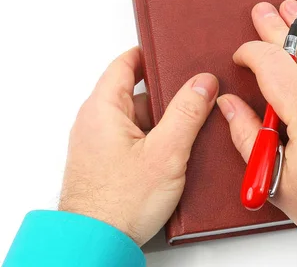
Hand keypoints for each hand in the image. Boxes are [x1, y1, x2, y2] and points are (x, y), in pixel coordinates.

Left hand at [59, 47, 217, 245]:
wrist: (94, 243)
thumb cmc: (118, 203)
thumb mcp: (166, 152)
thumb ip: (186, 112)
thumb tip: (203, 82)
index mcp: (103, 108)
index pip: (124, 63)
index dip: (149, 55)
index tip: (172, 54)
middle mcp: (94, 121)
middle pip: (133, 92)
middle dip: (164, 95)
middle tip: (192, 99)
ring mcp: (97, 143)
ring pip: (134, 118)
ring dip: (159, 122)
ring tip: (184, 134)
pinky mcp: (102, 162)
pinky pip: (130, 138)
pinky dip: (150, 140)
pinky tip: (169, 155)